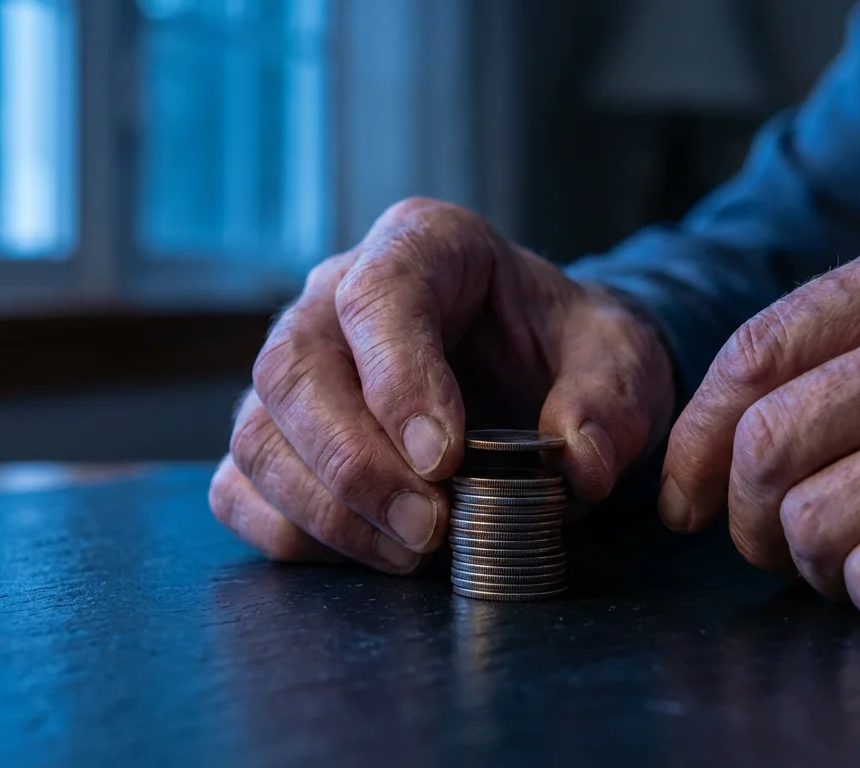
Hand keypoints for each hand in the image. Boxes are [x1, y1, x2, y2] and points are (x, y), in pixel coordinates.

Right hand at [210, 198, 674, 572]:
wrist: (542, 374)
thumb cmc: (569, 351)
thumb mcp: (620, 360)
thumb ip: (608, 404)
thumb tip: (576, 465)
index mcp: (424, 246)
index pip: (379, 295)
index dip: (399, 380)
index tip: (444, 459)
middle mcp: (335, 296)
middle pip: (292, 368)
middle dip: (354, 463)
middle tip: (428, 530)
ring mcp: (297, 368)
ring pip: (257, 434)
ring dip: (326, 511)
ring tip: (413, 554)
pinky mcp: (278, 436)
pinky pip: (239, 488)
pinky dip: (291, 534)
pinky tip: (368, 553)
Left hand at [660, 215, 859, 624]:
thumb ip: (848, 345)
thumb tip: (706, 441)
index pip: (755, 351)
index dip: (696, 438)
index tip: (684, 494)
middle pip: (768, 445)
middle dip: (743, 516)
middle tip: (767, 540)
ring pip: (810, 522)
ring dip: (812, 563)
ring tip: (857, 554)